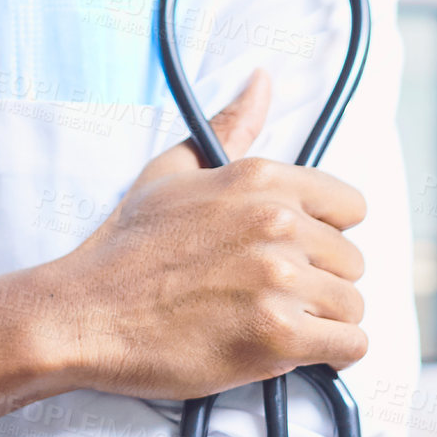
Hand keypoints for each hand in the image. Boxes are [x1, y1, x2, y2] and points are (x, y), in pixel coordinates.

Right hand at [48, 69, 368, 399]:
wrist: (84, 315)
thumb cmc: (126, 250)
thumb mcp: (173, 170)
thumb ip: (228, 127)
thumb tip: (262, 81)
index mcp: (261, 180)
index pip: (350, 207)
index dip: (327, 236)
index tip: (299, 255)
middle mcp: (278, 223)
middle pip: (352, 262)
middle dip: (323, 284)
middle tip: (276, 299)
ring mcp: (280, 279)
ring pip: (352, 306)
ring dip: (324, 322)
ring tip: (279, 325)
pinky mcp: (278, 334)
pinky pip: (349, 346)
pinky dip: (332, 355)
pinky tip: (299, 352)